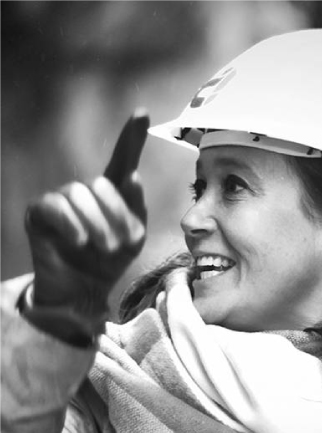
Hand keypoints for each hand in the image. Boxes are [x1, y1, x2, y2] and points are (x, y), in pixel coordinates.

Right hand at [24, 110, 148, 342]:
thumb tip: (133, 176)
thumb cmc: (109, 263)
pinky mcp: (40, 212)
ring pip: (80, 194)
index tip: (142, 113)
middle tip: (119, 246)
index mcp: (111, 195)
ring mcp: (61, 200)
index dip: (131, 137)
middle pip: (102, 185)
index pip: (121, 161)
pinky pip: (55, 207)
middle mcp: (85, 192)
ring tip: (103, 248)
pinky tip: (79, 242)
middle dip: (115, 216)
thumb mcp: (133, 238)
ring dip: (97, 225)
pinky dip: (72, 226)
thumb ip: (136, 208)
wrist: (83, 291)